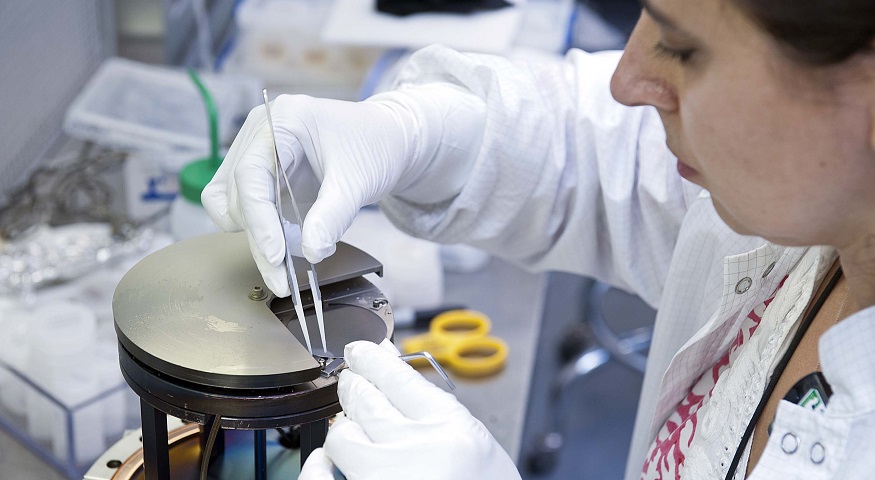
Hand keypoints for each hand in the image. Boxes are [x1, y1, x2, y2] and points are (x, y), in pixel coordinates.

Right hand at [202, 87, 483, 296]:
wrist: (387, 141)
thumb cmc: (375, 149)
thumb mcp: (358, 183)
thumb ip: (333, 217)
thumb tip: (311, 254)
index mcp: (283, 120)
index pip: (251, 173)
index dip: (259, 219)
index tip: (275, 256)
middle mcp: (259, 132)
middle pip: (238, 193)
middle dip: (259, 239)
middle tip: (282, 282)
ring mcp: (254, 151)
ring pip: (228, 203)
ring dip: (253, 235)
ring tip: (286, 260)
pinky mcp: (259, 174)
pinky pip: (241, 206)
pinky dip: (257, 229)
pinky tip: (282, 244)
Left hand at [298, 341, 520, 479]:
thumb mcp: (479, 453)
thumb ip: (441, 422)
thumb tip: (400, 390)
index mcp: (453, 431)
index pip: (399, 377)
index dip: (375, 359)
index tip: (364, 350)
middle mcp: (415, 451)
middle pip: (366, 399)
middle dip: (355, 383)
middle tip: (351, 375)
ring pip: (343, 434)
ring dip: (345, 426)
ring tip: (352, 425)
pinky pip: (323, 477)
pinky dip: (322, 467)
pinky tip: (327, 462)